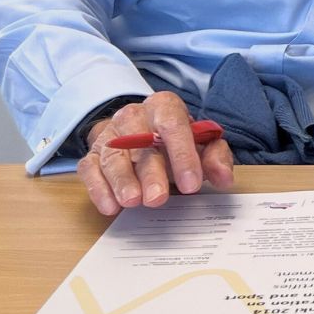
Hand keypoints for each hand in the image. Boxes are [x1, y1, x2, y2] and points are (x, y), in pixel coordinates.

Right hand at [75, 91, 235, 215]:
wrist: (141, 133)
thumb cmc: (176, 142)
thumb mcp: (202, 144)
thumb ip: (215, 158)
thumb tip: (224, 178)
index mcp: (164, 107)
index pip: (172, 125)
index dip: (182, 155)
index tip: (191, 184)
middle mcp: (133, 116)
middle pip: (139, 142)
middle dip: (150, 172)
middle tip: (158, 198)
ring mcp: (109, 135)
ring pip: (112, 156)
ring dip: (122, 180)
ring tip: (133, 201)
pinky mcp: (92, 155)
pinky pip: (90, 169)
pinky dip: (98, 188)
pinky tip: (110, 206)